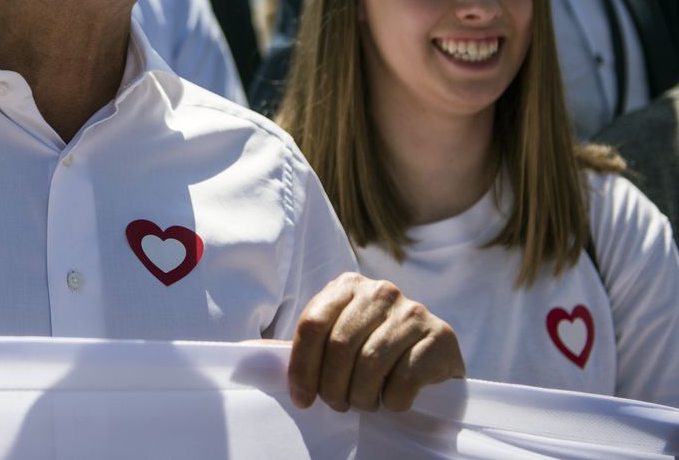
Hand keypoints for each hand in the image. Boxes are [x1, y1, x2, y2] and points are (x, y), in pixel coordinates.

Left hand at [287, 272, 463, 412]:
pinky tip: (392, 400)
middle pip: (339, 344)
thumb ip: (300, 346)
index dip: (302, 367)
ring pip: (371, 362)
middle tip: (337, 404)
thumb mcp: (335, 340)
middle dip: (332, 386)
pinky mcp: (441, 336)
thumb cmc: (373, 352)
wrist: (433, 360)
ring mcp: (413, 311)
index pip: (313, 324)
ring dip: (361, 396)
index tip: (302, 398)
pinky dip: (392, 400)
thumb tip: (249, 356)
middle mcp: (381, 290)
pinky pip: (405, 378)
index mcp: (347, 285)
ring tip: (363, 403)